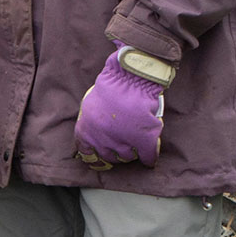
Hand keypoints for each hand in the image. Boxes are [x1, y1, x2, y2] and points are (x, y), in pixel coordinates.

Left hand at [74, 43, 171, 167]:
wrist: (132, 77)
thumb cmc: (112, 84)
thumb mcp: (92, 103)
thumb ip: (93, 120)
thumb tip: (99, 131)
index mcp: (86, 130)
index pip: (86, 151)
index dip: (95, 153)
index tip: (100, 153)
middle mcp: (101, 139)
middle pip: (108, 156)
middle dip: (115, 152)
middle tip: (122, 146)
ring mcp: (122, 142)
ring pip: (127, 156)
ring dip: (132, 153)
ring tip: (135, 145)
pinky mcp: (143, 140)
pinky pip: (148, 156)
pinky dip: (150, 158)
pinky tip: (149, 158)